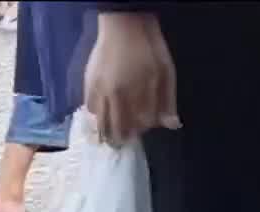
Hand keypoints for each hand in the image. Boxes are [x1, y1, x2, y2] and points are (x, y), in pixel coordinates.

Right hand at [83, 13, 180, 145]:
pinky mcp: (87, 81)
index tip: (144, 128)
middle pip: (113, 128)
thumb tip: (172, 125)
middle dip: (120, 138)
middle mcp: (110, 95)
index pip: (136, 126)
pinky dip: (96, 115)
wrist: (123, 22)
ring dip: (106, 129)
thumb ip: (167, 101)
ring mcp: (96, 88)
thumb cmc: (148, 46)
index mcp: (130, 94)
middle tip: (123, 142)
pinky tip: (103, 113)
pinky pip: (89, 107)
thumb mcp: (165, 72)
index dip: (141, 130)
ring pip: (98, 121)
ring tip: (112, 132)